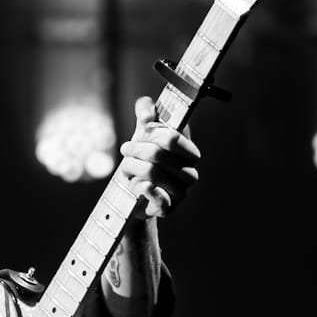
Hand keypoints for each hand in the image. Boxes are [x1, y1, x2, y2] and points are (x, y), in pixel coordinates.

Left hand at [118, 97, 199, 216]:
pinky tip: (137, 184)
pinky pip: (155, 196)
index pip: (172, 137)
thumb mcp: (143, 135)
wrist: (137, 195)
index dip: (151, 133)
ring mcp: (181, 192)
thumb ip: (146, 114)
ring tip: (126, 167)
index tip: (141, 132)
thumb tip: (147, 108)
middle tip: (126, 150)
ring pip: (151, 173)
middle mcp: (190, 173)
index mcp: (190, 153)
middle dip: (135, 150)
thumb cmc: (144, 161)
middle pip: (158, 154)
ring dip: (131, 167)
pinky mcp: (168, 208)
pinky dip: (141, 188)